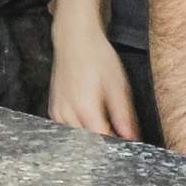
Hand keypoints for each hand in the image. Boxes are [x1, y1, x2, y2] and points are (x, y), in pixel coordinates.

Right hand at [46, 11, 138, 139]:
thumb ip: (124, 115)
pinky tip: (90, 119)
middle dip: (105, 143)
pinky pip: (68, 130)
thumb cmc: (96, 56)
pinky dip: (80, 131)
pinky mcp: (53, 111)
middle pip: (88, 144)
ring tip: (104, 124)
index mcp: (85, 109)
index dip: (117, 145)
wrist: (74, 39)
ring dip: (91, 138)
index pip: (102, 142)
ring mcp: (57, 113)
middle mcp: (67, 114)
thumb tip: (132, 138)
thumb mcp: (118, 84)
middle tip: (118, 133)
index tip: (127, 144)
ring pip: (77, 140)